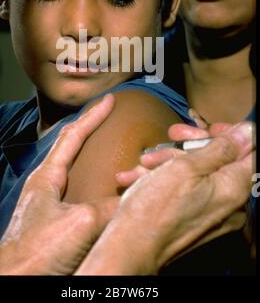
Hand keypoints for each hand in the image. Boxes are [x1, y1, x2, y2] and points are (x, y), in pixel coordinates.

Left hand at [0, 94, 118, 274]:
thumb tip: (131, 201)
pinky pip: (79, 194)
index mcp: (46, 177)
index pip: (73, 135)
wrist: (15, 282)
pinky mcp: (54, 222)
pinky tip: (105, 191)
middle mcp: (45, 186)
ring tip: (111, 150)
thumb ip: (108, 207)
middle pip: (71, 148)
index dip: (93, 116)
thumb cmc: (35, 254)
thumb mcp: (80, 223)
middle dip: (90, 130)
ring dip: (93, 157)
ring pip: (76, 172)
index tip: (109, 100)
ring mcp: (48, 204)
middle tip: (108, 118)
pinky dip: (95, 184)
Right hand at [117, 120, 255, 260]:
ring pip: (197, 171)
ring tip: (145, 163)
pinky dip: (163, 178)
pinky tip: (140, 176)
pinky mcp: (193, 218)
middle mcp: (229, 202)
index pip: (251, 150)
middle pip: (221, 158)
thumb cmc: (154, 209)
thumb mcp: (185, 167)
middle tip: (171, 137)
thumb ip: (220, 147)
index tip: (208, 129)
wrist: (129, 247)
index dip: (232, 134)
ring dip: (169, 161)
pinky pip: (185, 189)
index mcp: (234, 188)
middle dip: (191, 145)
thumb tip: (249, 131)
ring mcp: (211, 212)